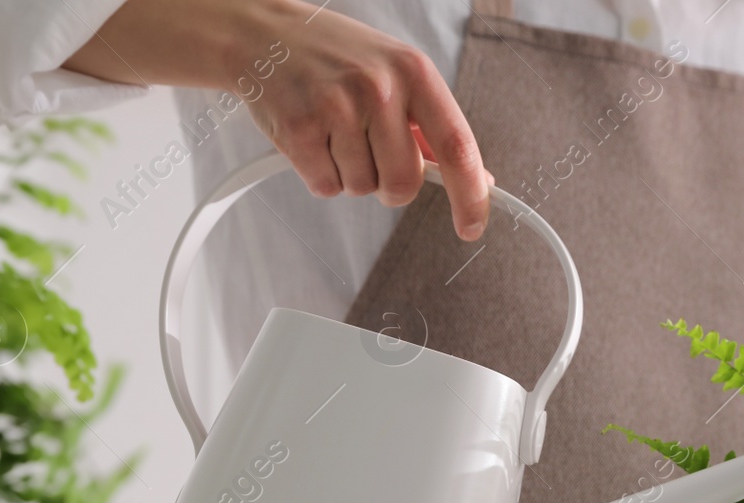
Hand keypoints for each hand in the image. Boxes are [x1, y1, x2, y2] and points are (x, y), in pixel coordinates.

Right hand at [65, 0, 492, 239]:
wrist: (265, 33)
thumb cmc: (338, 58)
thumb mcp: (396, 75)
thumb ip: (433, 128)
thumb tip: (478, 179)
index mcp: (414, 73)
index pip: (457, 146)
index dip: (470, 196)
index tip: (472, 227)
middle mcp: (379, 88)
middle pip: (403, 184)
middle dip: (389, 184)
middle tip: (370, 152)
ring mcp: (337, 108)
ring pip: (362, 189)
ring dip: (350, 174)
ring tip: (334, 131)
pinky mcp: (299, 129)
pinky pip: (326, 186)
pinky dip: (320, 173)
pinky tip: (312, 137)